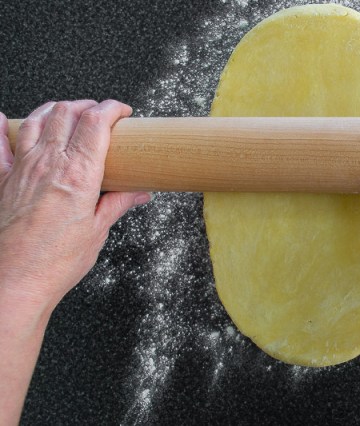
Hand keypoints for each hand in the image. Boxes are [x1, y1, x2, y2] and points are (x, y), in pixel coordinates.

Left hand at [0, 100, 150, 310]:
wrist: (15, 282)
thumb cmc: (54, 262)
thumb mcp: (97, 231)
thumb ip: (118, 204)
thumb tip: (139, 193)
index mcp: (78, 174)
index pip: (96, 122)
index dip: (112, 108)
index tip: (122, 111)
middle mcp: (48, 163)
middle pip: (67, 112)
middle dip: (88, 105)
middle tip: (101, 114)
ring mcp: (21, 168)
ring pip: (38, 119)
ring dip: (56, 108)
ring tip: (68, 112)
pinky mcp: (1, 179)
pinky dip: (1, 127)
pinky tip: (4, 120)